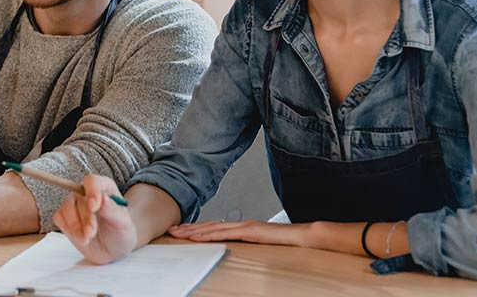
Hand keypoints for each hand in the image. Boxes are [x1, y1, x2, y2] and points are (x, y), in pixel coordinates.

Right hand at [53, 174, 135, 264]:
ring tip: (87, 238)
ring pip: (66, 208)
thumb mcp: (122, 223)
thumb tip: (103, 199)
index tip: (94, 207)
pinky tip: (80, 237)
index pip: (92, 181)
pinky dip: (68, 229)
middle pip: (78, 198)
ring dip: (75, 226)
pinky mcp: (65, 218)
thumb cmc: (120, 232)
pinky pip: (59, 218)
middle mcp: (87, 193)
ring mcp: (75, 204)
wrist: (112, 250)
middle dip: (85, 218)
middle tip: (92, 232)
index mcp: (104, 188)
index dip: (92, 192)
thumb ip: (112, 210)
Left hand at [168, 219, 307, 246]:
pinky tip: (198, 237)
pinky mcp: (251, 231)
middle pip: (210, 226)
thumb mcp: (262, 246)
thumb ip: (249, 246)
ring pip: (214, 228)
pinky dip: (210, 234)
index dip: (197, 229)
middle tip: (172, 230)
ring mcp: (246, 226)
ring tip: (178, 233)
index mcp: (243, 228)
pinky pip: (226, 233)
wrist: (305, 237)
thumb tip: (235, 251)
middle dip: (189, 228)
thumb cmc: (287, 243)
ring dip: (194, 231)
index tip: (182, 231)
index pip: (215, 228)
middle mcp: (242, 225)